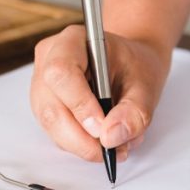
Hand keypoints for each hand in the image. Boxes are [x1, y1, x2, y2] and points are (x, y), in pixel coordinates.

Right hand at [30, 25, 170, 161]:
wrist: (130, 66)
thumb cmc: (135, 66)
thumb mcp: (146, 85)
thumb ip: (134, 110)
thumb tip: (111, 137)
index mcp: (73, 41)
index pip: (61, 72)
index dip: (80, 104)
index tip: (103, 128)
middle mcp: (49, 60)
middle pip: (50, 106)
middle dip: (80, 137)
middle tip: (112, 149)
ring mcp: (42, 85)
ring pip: (50, 125)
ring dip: (82, 144)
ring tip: (115, 145)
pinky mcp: (45, 107)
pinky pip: (55, 133)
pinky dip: (79, 144)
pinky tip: (103, 140)